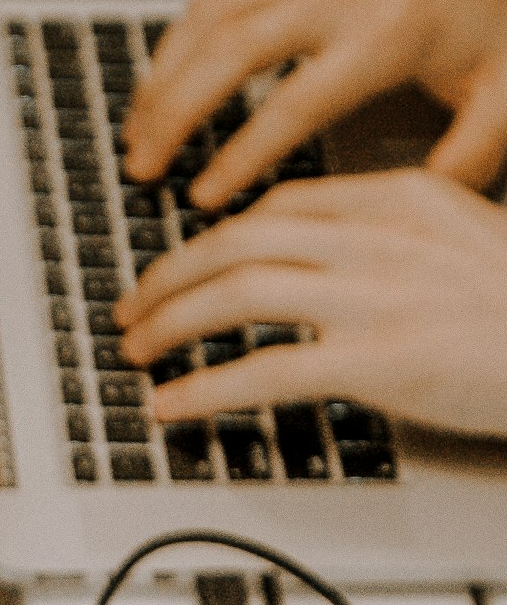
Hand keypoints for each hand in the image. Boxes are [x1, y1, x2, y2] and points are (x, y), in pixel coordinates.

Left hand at [114, 169, 506, 438]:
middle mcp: (379, 237)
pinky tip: (173, 404)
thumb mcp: (468, 240)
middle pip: (242, 238)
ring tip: (138, 351)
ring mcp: (374, 298)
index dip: (221, 234)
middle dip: (171, 274)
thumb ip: (402, 237)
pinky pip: (263, 370)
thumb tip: (339, 257)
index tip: (190, 260)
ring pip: (237, 292)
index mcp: (402, 199)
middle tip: (135, 306)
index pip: (285, 205)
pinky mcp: (376, 362)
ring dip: (172, 323)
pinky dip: (204, 387)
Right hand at [122, 0, 506, 206]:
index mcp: (386, 36)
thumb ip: (465, 162)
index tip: (204, 198)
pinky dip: (175, 40)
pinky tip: (159, 80)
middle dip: (175, 113)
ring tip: (135, 134)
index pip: (294, 103)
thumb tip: (415, 219)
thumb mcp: (503, 94)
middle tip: (142, 167)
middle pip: (229, 52)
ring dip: (161, 76)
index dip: (240, 155)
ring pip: (208, 18)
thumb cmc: (496, 5)